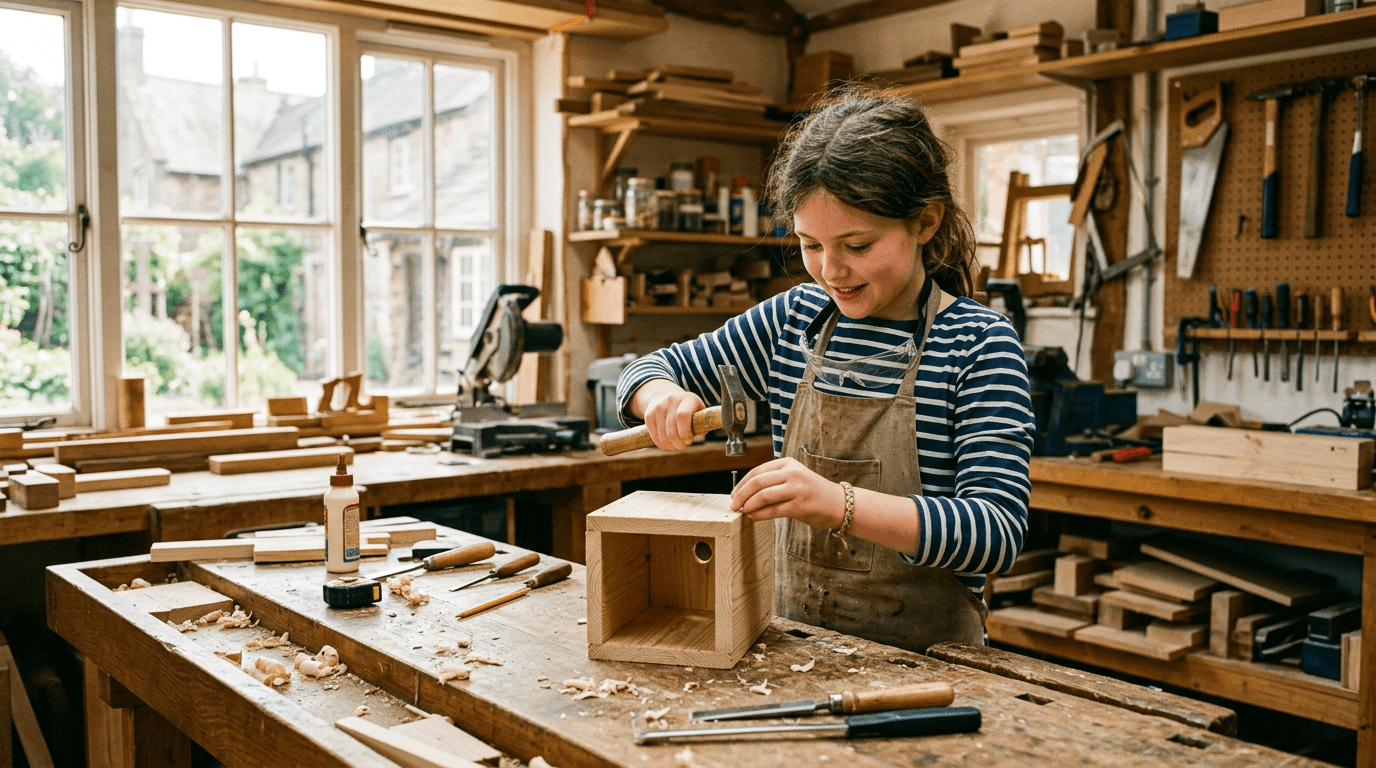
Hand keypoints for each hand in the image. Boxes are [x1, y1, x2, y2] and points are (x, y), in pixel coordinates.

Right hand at [634, 380, 705, 450]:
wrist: (667, 396)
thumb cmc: (689, 410)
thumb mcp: (698, 412)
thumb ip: (701, 424)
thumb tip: (699, 433)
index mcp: (688, 398)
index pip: (682, 416)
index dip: (685, 432)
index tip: (689, 441)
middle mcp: (671, 399)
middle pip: (671, 428)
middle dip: (677, 442)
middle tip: (682, 447)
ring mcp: (658, 406)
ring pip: (662, 434)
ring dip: (669, 445)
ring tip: (675, 446)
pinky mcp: (649, 414)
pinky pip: (654, 434)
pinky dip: (660, 443)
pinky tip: (667, 445)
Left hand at [730, 458, 844, 529]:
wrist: (839, 503)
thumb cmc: (812, 492)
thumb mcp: (794, 478)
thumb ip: (773, 481)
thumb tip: (745, 494)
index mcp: (788, 463)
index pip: (757, 471)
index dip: (741, 484)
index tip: (734, 494)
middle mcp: (792, 473)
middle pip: (757, 482)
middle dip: (741, 495)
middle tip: (733, 505)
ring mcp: (797, 488)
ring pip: (763, 496)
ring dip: (748, 505)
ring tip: (743, 511)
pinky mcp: (800, 505)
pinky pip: (773, 510)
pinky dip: (759, 515)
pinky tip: (753, 517)